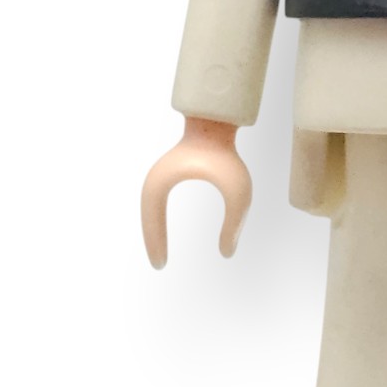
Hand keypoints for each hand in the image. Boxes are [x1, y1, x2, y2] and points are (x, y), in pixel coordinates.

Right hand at [141, 117, 252, 266]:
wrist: (217, 121)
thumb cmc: (227, 155)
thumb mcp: (238, 193)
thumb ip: (235, 224)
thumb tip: (227, 254)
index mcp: (161, 183)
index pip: (152, 220)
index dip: (155, 243)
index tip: (161, 265)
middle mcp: (156, 179)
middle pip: (148, 217)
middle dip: (152, 241)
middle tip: (159, 265)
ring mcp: (162, 174)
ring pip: (151, 209)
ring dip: (154, 230)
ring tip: (160, 254)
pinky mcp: (170, 171)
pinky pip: (158, 201)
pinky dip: (159, 219)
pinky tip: (166, 232)